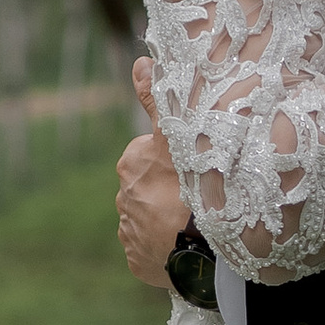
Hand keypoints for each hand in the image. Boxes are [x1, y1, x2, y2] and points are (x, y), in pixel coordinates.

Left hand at [117, 60, 187, 287]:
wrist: (198, 252)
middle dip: (171, 190)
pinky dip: (168, 248)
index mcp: (131, 165)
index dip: (176, 160)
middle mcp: (124, 199)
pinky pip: (153, 250)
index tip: (197, 169)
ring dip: (170, 220)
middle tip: (200, 198)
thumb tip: (140, 63)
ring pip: (153, 219)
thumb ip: (157, 100)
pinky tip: (187, 246)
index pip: (153, 155)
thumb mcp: (175, 136)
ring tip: (197, 225)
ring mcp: (130, 233)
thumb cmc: (190, 189)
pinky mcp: (138, 261)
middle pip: (152, 187)